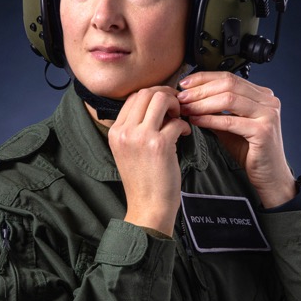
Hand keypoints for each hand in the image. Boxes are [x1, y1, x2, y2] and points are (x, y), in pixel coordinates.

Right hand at [108, 85, 190, 235]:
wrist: (148, 208)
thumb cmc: (143, 181)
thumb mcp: (128, 151)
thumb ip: (135, 128)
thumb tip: (156, 105)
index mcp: (116, 131)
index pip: (133, 97)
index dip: (153, 95)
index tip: (165, 104)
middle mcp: (125, 131)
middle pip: (146, 93)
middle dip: (166, 95)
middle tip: (176, 107)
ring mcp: (141, 137)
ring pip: (161, 100)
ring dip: (175, 105)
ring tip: (179, 118)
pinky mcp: (159, 145)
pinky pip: (177, 121)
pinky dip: (185, 125)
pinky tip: (184, 135)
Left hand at [177, 71, 295, 208]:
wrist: (269, 175)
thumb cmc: (250, 151)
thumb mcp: (230, 125)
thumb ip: (215, 110)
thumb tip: (190, 99)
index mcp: (261, 95)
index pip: (229, 77)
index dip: (204, 78)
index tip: (184, 84)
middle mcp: (268, 101)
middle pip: (229, 84)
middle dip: (200, 90)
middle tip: (181, 98)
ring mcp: (268, 114)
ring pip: (229, 99)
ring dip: (202, 103)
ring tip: (186, 109)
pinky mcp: (264, 131)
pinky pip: (231, 121)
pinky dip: (210, 120)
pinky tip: (196, 121)